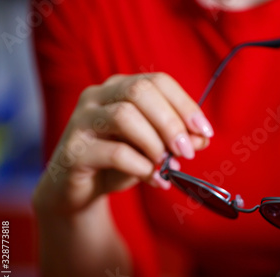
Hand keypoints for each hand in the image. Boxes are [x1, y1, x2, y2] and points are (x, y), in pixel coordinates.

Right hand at [34, 72, 213, 214]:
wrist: (78, 191)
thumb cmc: (119, 163)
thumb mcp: (153, 148)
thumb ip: (178, 140)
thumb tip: (202, 138)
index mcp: (119, 88)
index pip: (158, 81)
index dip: (185, 104)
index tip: (205, 131)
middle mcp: (97, 96)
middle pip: (139, 92)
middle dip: (171, 122)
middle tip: (187, 151)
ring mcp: (81, 121)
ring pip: (124, 116)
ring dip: (155, 143)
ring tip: (166, 165)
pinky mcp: (74, 151)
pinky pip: (114, 152)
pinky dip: (141, 166)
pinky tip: (154, 178)